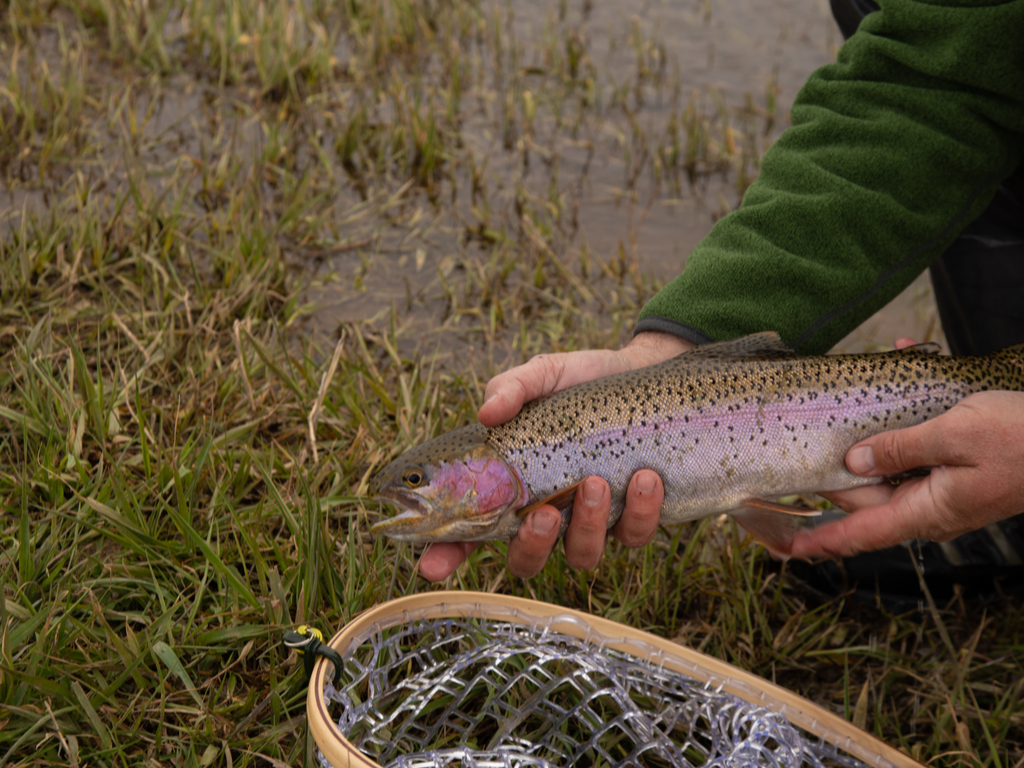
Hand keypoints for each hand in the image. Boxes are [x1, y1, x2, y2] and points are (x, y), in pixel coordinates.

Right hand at [418, 331, 692, 580]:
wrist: (641, 373)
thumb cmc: (578, 381)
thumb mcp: (541, 375)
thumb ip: (511, 388)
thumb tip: (487, 412)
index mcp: (511, 488)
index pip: (468, 532)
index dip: (445, 556)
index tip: (431, 566)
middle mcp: (547, 515)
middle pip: (526, 561)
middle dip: (532, 546)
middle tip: (545, 512)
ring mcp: (591, 522)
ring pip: (582, 555)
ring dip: (588, 525)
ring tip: (595, 482)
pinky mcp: (635, 518)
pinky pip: (635, 535)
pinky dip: (640, 512)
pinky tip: (644, 477)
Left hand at [790, 339, 1023, 558]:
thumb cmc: (1022, 437)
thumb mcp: (953, 434)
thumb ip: (899, 449)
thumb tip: (853, 464)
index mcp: (927, 511)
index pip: (859, 535)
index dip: (819, 541)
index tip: (782, 548)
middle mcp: (931, 509)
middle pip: (865, 496)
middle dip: (836, 471)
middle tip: (804, 446)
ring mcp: (944, 492)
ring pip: (888, 470)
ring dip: (872, 439)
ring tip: (856, 405)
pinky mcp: (956, 473)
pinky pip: (916, 451)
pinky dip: (904, 422)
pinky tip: (907, 365)